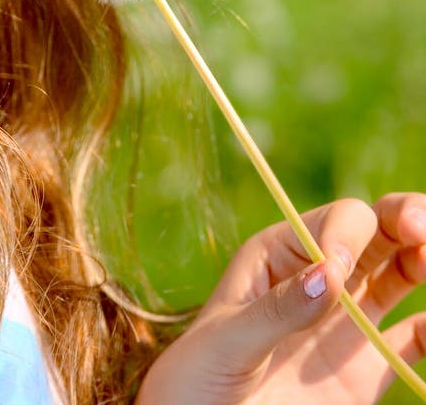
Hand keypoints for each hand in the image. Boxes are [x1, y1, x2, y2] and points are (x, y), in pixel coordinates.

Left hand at [136, 194, 425, 403]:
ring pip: (400, 271)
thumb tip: (333, 272)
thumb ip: (278, 309)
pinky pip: (412, 339)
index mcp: (280, 256)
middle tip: (420, 226)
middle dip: (404, 217)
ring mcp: (346, 321)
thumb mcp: (225, 340)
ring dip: (423, 256)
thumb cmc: (195, 381)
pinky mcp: (365, 369)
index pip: (331, 222)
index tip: (341, 269)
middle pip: (376, 231)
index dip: (345, 234)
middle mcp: (319, 278)